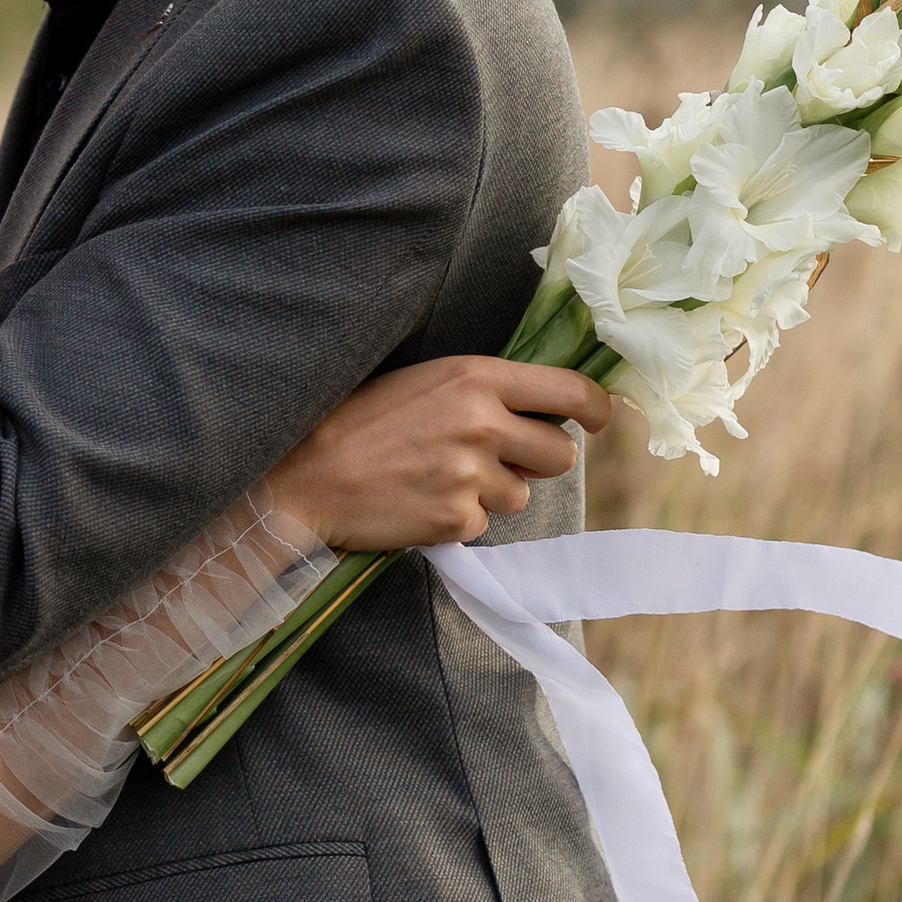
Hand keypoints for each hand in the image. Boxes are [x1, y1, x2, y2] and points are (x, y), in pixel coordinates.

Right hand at [272, 355, 612, 554]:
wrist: (303, 476)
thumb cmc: (357, 421)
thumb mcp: (423, 382)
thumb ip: (481, 391)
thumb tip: (535, 410)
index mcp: (476, 377)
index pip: (570, 390)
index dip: (596, 407)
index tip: (598, 418)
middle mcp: (482, 422)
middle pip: (560, 453)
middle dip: (535, 459)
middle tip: (494, 457)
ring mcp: (470, 474)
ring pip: (521, 495)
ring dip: (491, 492)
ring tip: (436, 478)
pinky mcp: (455, 519)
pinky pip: (483, 524)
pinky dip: (458, 519)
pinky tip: (418, 501)